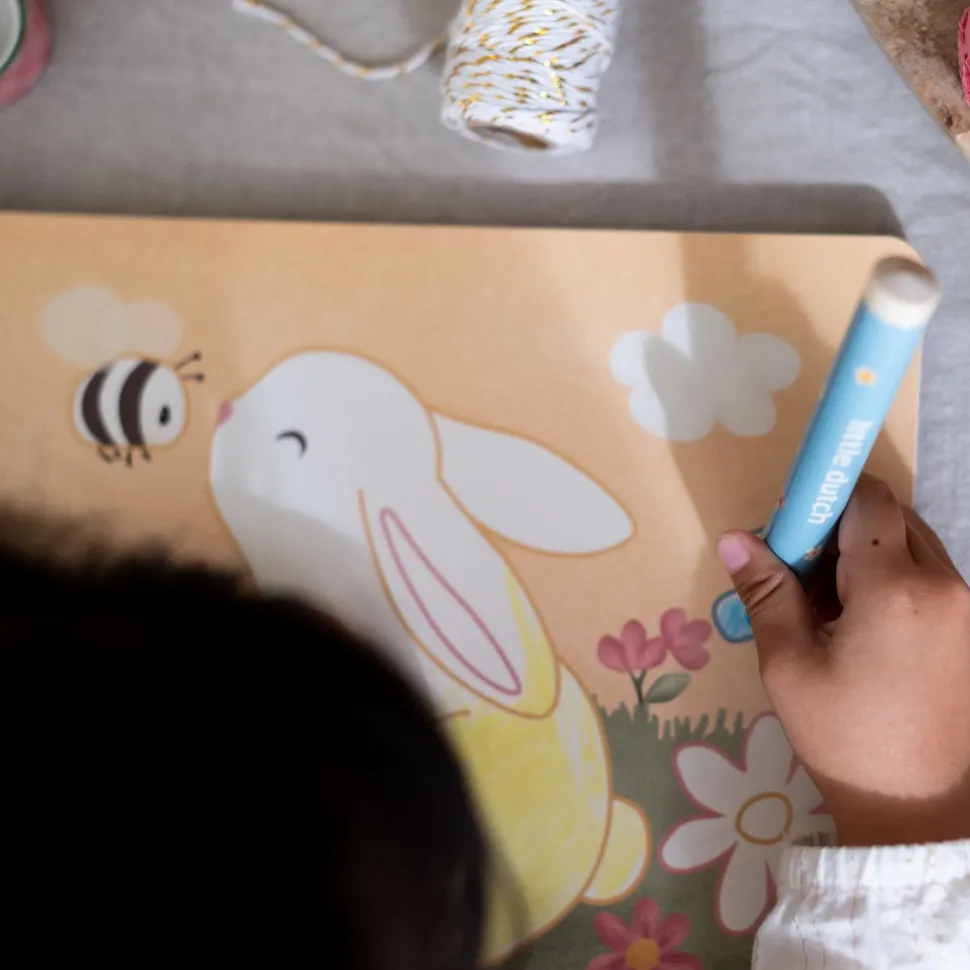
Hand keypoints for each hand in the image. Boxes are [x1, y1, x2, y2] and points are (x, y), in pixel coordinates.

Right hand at [718, 474, 969, 846]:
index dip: (824, 497)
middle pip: (890, 517)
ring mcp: (966, 607)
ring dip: (866, 553)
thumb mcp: (788, 664)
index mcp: (896, 589)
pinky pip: (927, 575)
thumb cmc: (842, 735)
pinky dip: (890, 579)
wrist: (915, 806)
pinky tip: (859, 625)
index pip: (867, 499)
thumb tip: (735, 538)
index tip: (789, 524)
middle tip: (799, 573)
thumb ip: (766, 591)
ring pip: (911, 543)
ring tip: (827, 606)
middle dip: (840, 529)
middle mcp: (943, 585)